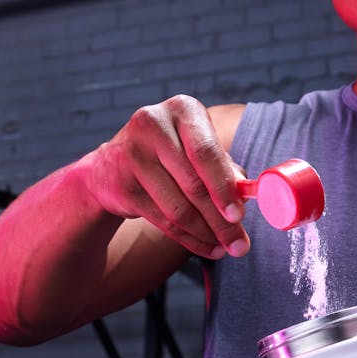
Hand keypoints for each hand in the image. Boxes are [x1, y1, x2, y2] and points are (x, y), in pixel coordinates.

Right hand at [74, 95, 248, 258]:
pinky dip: (188, 239)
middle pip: (194, 183)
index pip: (206, 152)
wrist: (110, 166)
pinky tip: (206, 247)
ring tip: (225, 248)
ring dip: (206, 233)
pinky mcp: (121, 185)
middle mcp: (153, 125)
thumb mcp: (196, 149)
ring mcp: (132, 155)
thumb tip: (246, 197)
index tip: (239, 215)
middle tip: (239, 245)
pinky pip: (163, 221)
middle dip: (220, 220)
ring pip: (178, 208)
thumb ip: (224, 168)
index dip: (224, 187)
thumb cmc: (169, 155)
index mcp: (182, 109)